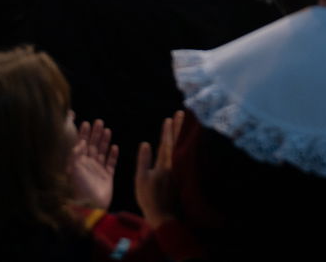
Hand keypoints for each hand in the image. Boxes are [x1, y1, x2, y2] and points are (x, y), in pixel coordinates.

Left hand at [69, 118, 117, 210]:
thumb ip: (76, 155)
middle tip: (98, 121)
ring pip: (101, 152)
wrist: (91, 207)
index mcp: (77, 164)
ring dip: (104, 141)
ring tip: (107, 130)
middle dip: (94, 134)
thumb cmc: (79, 189)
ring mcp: (97, 172)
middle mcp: (87, 166)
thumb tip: (80, 142)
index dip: (82, 134)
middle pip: (91, 146)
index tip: (85, 122)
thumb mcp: (73, 170)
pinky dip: (113, 156)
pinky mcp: (107, 178)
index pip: (80, 145)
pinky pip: (111, 164)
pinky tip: (115, 147)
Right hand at [134, 111, 184, 229]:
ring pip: (180, 147)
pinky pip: (182, 155)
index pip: (166, 143)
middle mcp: (173, 164)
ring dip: (182, 134)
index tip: (169, 118)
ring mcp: (177, 169)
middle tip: (183, 112)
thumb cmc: (148, 197)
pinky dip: (183, 146)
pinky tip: (184, 142)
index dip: (167, 131)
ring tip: (185, 122)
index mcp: (163, 164)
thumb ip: (144, 160)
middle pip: (176, 142)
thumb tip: (145, 143)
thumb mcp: (141, 179)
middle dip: (178, 126)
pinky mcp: (179, 175)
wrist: (162, 214)